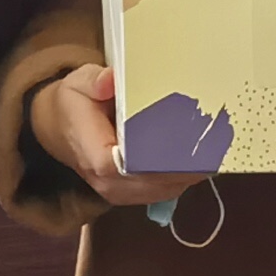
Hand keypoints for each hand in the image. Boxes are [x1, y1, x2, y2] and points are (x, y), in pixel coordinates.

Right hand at [29, 64, 200, 207]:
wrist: (59, 130)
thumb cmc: (73, 104)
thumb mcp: (77, 83)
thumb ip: (95, 81)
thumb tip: (111, 80)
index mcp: (94, 156)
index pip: (128, 166)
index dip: (161, 157)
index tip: (188, 140)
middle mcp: (109, 184)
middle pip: (157, 180)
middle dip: (187, 161)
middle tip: (216, 137)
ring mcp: (124, 194)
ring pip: (168, 188)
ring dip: (192, 169)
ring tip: (214, 143)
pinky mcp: (137, 195)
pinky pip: (168, 189)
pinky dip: (187, 173)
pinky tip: (202, 153)